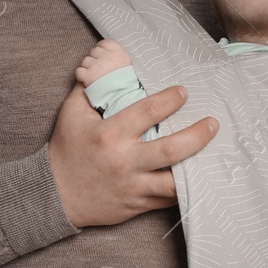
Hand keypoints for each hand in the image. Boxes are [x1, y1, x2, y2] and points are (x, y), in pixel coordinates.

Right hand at [48, 83, 216, 227]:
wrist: (54, 194)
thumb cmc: (65, 150)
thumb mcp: (71, 114)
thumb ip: (88, 88)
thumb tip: (102, 63)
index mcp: (109, 135)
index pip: (146, 112)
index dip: (169, 100)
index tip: (183, 92)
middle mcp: (124, 161)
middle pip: (171, 150)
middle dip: (197, 135)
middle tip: (213, 123)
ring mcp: (132, 186)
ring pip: (174, 181)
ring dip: (197, 166)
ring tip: (214, 153)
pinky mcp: (137, 204)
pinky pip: (167, 199)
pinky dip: (184, 188)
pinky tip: (198, 176)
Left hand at [75, 39, 132, 87]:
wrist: (122, 96)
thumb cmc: (126, 81)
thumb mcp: (127, 63)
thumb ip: (117, 54)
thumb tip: (107, 50)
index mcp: (117, 51)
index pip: (104, 43)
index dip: (102, 49)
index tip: (104, 56)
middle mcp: (105, 56)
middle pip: (93, 51)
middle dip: (95, 59)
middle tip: (100, 69)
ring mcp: (95, 65)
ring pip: (85, 60)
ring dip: (88, 67)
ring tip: (95, 76)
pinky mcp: (87, 75)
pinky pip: (79, 71)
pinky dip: (82, 75)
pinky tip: (88, 80)